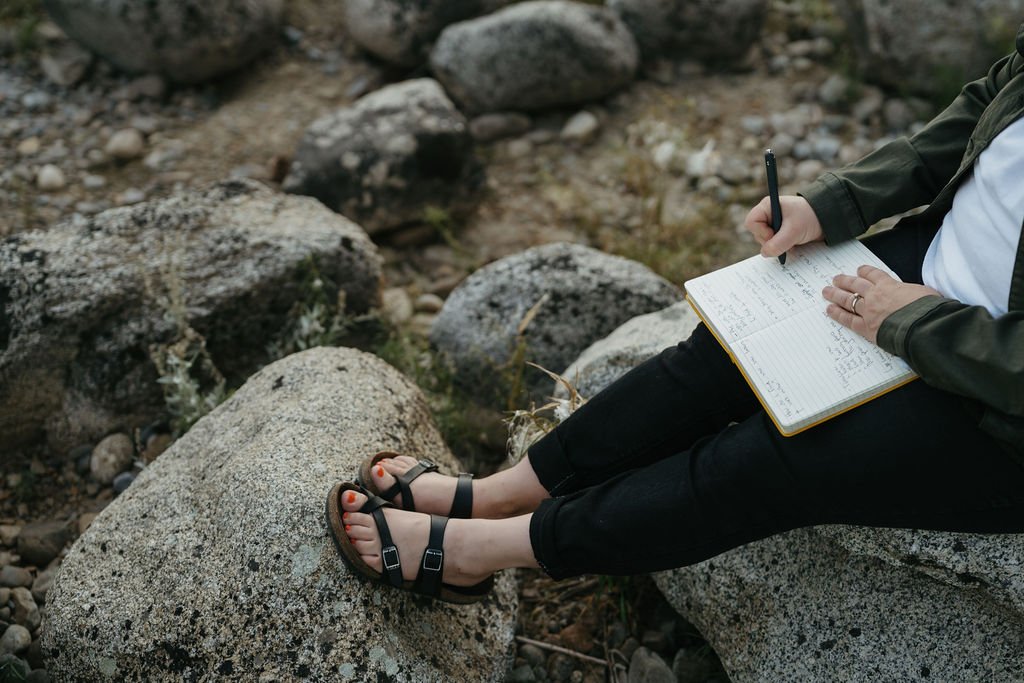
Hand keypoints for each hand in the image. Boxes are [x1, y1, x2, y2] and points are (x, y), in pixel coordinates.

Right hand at [744, 195, 824, 257]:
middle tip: (786, 239)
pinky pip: (774, 244)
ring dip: (778, 246)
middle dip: (771, 241)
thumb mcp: (794, 231)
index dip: (761, 232)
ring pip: (766, 242)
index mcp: (768, 207)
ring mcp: (774, 224)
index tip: (775, 234)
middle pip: (757, 234)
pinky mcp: (780, 233)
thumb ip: (778, 244)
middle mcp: (768, 215)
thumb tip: (765, 253)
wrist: (829, 219)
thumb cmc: (811, 217)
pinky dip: (782, 248)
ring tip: (792, 242)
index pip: (751, 222)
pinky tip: (792, 245)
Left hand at [822, 265, 941, 343]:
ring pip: (848, 300)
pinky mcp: (866, 327)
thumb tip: (912, 295)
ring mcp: (868, 311)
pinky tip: (829, 310)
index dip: (865, 272)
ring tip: (826, 291)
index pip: (874, 275)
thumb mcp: (923, 291)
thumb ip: (911, 291)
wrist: (923, 325)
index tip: (859, 270)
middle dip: (844, 281)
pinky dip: (838, 314)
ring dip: (835, 295)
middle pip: (856, 285)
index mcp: (890, 285)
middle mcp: (876, 295)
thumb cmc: (928, 308)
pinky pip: (848, 320)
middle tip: (835, 279)